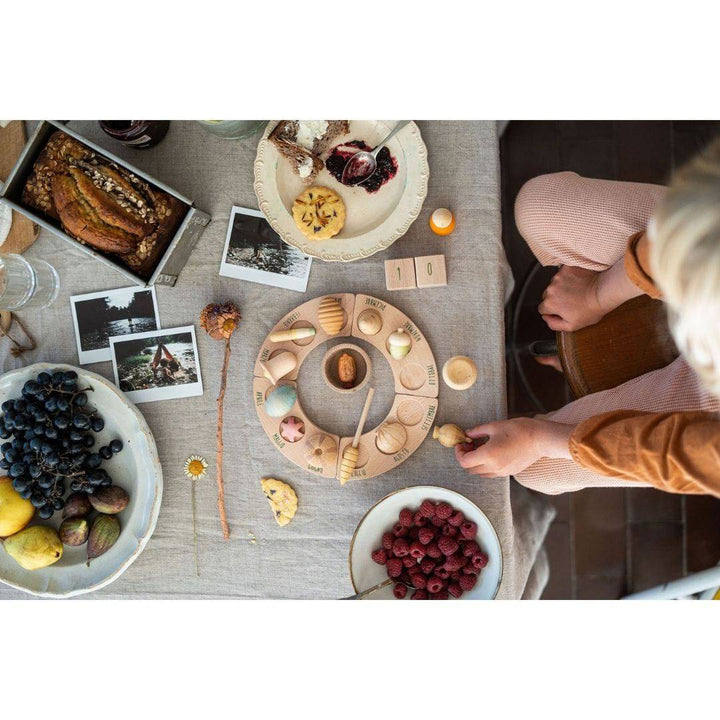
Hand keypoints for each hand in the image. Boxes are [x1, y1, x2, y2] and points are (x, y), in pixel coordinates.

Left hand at [454, 418, 573, 477]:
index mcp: (488, 455)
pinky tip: (491, 452)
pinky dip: (486, 465)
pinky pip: (491, 473)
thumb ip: (477, 431)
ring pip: (480, 473)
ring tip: (480, 448)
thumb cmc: (519, 430)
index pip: (464, 461)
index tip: (461, 444)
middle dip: (466, 458)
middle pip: (470, 469)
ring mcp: (502, 472)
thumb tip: (467, 434)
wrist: (541, 439)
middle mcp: (494, 467)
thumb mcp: (495, 426)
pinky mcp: (509, 473)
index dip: (459, 453)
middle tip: (469, 445)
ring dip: (476, 463)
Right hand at [538, 266, 604, 331]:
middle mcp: (550, 289)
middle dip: (556, 298)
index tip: (562, 310)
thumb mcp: (572, 326)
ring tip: (576, 291)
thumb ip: (554, 324)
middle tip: (571, 301)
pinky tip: (578, 282)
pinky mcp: (566, 268)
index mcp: (550, 303)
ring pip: (555, 284)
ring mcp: (558, 277)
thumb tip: (546, 318)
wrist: (603, 292)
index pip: (543, 309)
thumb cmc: (590, 309)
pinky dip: (569, 277)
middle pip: (547, 295)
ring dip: (562, 287)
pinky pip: (563, 273)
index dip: (552, 311)